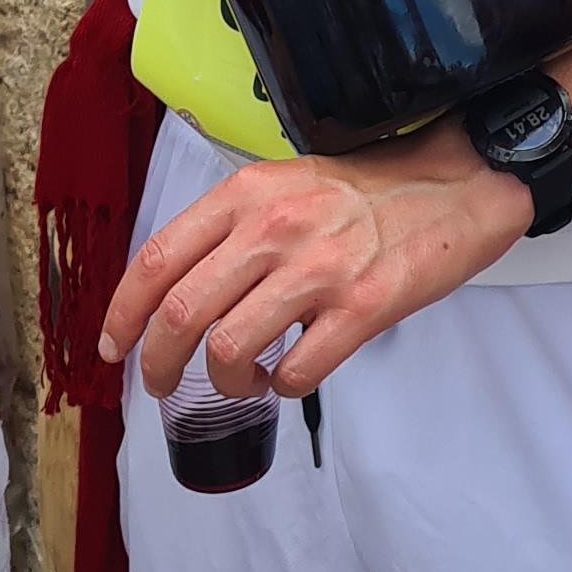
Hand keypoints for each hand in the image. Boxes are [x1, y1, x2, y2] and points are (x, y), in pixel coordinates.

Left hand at [100, 140, 530, 398]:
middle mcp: (274, 229)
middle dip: (158, 364)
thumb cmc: (370, 189)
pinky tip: (292, 375)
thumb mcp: (286, 183)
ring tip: (241, 381)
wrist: (457, 183)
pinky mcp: (362, 308)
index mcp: (247, 194)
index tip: (114, 346)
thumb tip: (175, 288)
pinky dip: (284, 387)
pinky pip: (298, 372)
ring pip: (230, 349)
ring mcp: (319, 269)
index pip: (157, 259)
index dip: (122, 314)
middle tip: (161, 385)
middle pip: (181, 313)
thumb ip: (231, 226)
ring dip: (225, 382)